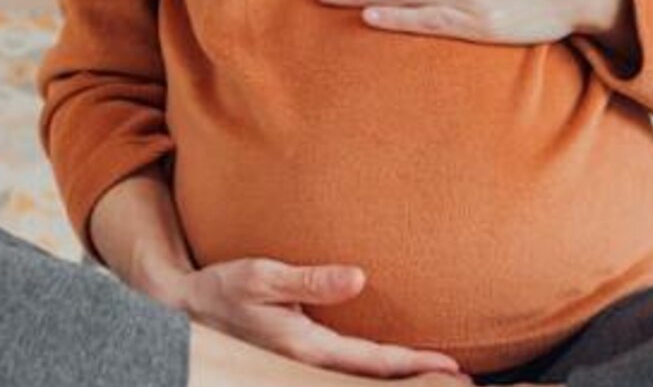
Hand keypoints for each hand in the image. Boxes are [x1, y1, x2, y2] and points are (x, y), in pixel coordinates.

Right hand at [165, 257, 461, 378]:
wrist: (188, 310)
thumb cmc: (224, 288)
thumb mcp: (262, 276)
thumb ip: (311, 280)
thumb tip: (359, 278)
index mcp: (305, 347)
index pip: (371, 362)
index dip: (414, 364)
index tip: (452, 367)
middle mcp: (308, 363)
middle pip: (373, 378)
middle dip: (415, 379)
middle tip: (464, 381)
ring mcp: (304, 365)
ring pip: (362, 377)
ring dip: (399, 377)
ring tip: (440, 375)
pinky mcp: (301, 357)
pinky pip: (349, 370)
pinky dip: (377, 370)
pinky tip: (393, 367)